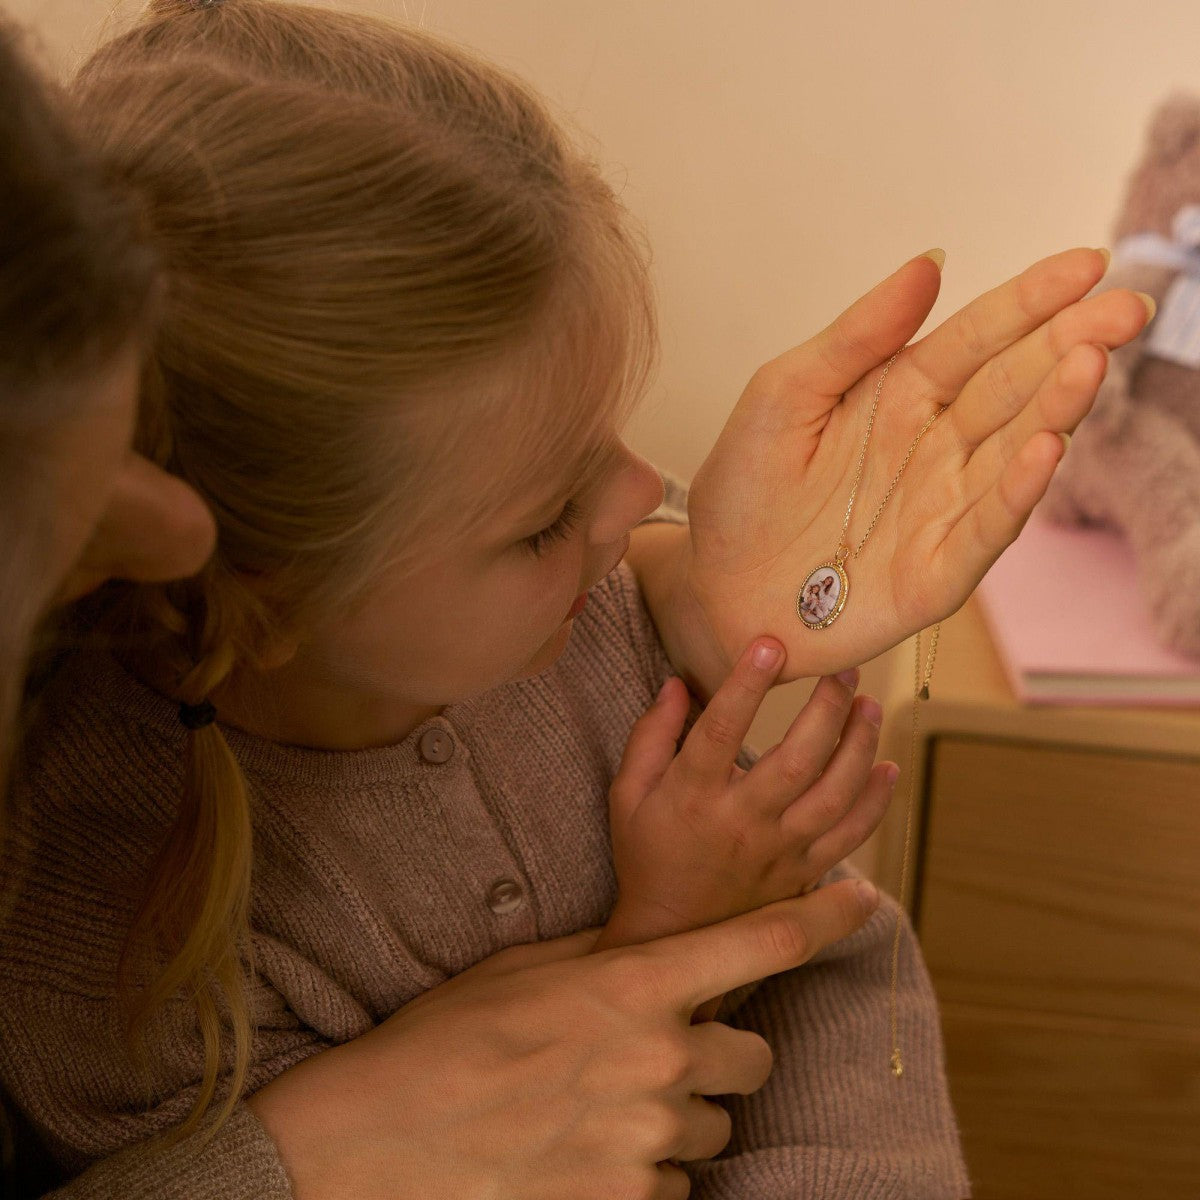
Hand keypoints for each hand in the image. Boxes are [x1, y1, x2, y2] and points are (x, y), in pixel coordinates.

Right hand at [247, 882, 878, 1199]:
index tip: (864, 900)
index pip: (759, 942)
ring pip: (713, 1129)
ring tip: (597, 1114)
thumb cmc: (445, 1038)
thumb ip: (607, 961)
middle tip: (658, 1059)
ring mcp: (648, 1139)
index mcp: (635, 983)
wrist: (378, 1138)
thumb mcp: (528, 971)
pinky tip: (581, 1156)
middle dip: (720, 1057)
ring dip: (675, 1121)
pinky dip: (643, 1174)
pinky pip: (675, 1186)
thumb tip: (655, 951)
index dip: (823, 918)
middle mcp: (659, 1059)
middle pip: (752, 1058)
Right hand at [595, 638, 892, 956]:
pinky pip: (850, 836)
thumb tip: (676, 682)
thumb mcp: (628, 793)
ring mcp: (778, 850)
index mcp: (693, 794)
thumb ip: (650, 735)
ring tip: (869, 706)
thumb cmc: (647, 852)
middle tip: (844, 670)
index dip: (746, 685)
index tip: (770, 644)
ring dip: (859, 747)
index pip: (721, 730)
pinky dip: (876, 803)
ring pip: (833, 795)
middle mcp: (741, 822)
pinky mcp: (802, 872)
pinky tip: (888, 767)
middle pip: (796, 760)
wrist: (672, 931)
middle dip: (826, 708)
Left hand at [658, 248, 1153, 685]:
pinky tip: (1045, 450)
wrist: (714, 588)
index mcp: (899, 395)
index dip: (1029, 301)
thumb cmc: (744, 492)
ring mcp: (942, 510)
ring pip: (1012, 452)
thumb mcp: (783, 397)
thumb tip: (931, 260)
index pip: (976, 338)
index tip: (1085, 264)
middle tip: (1124, 307)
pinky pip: (983, 529)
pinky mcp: (936, 574)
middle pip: (1011, 388)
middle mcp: (934, 447)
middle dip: (1069, 346)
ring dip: (1054, 410)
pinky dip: (1014, 493)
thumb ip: (854, 338)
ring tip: (1088, 363)